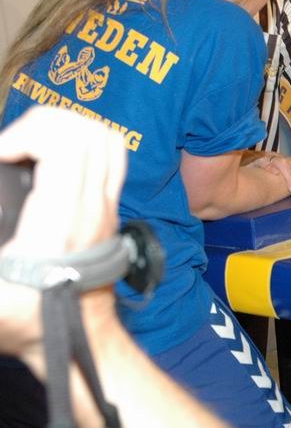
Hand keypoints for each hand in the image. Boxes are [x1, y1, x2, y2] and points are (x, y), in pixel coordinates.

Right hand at [0, 107, 125, 363]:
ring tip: (28, 146)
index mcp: (62, 219)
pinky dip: (81, 141)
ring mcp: (106, 205)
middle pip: (88, 132)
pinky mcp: (109, 207)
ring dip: (64, 128)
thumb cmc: (27, 319)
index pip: (65, 145)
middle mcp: (92, 206)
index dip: (24, 134)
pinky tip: (49, 160)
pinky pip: (110, 155)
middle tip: (10, 147)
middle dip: (41, 124)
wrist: (74, 337)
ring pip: (105, 138)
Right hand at [248, 151, 290, 197]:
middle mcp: (279, 160)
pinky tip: (274, 174)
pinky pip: (264, 161)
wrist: (245, 183)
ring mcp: (269, 160)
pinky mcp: (257, 162)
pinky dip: (270, 166)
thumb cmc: (266, 185)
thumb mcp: (282, 184)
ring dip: (289, 176)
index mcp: (287, 164)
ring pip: (282, 162)